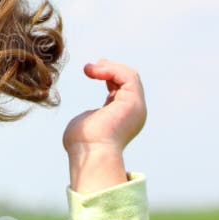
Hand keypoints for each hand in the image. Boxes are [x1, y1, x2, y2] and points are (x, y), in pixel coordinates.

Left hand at [63, 59, 146, 192]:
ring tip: (89, 69)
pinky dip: (111, 70)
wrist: (89, 152)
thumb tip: (88, 115)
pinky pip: (127, 76)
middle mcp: (134, 111)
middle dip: (110, 68)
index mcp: (123, 115)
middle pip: (129, 79)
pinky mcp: (133, 102)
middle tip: (89, 67)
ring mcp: (136, 106)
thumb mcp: (87, 122)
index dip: (109, 74)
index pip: (122, 88)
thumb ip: (91, 115)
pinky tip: (94, 72)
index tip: (91, 69)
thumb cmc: (82, 143)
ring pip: (130, 75)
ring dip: (108, 67)